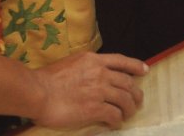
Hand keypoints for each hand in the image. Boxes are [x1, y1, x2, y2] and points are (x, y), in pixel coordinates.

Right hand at [31, 51, 147, 128]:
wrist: (37, 92)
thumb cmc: (46, 79)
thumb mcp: (71, 63)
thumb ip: (86, 67)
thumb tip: (92, 75)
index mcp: (94, 60)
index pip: (121, 61)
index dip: (136, 66)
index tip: (145, 70)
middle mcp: (100, 73)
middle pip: (127, 82)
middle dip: (135, 93)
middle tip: (137, 101)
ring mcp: (99, 90)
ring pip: (125, 99)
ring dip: (129, 108)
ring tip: (128, 114)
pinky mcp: (95, 108)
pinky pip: (114, 114)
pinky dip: (117, 120)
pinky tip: (115, 124)